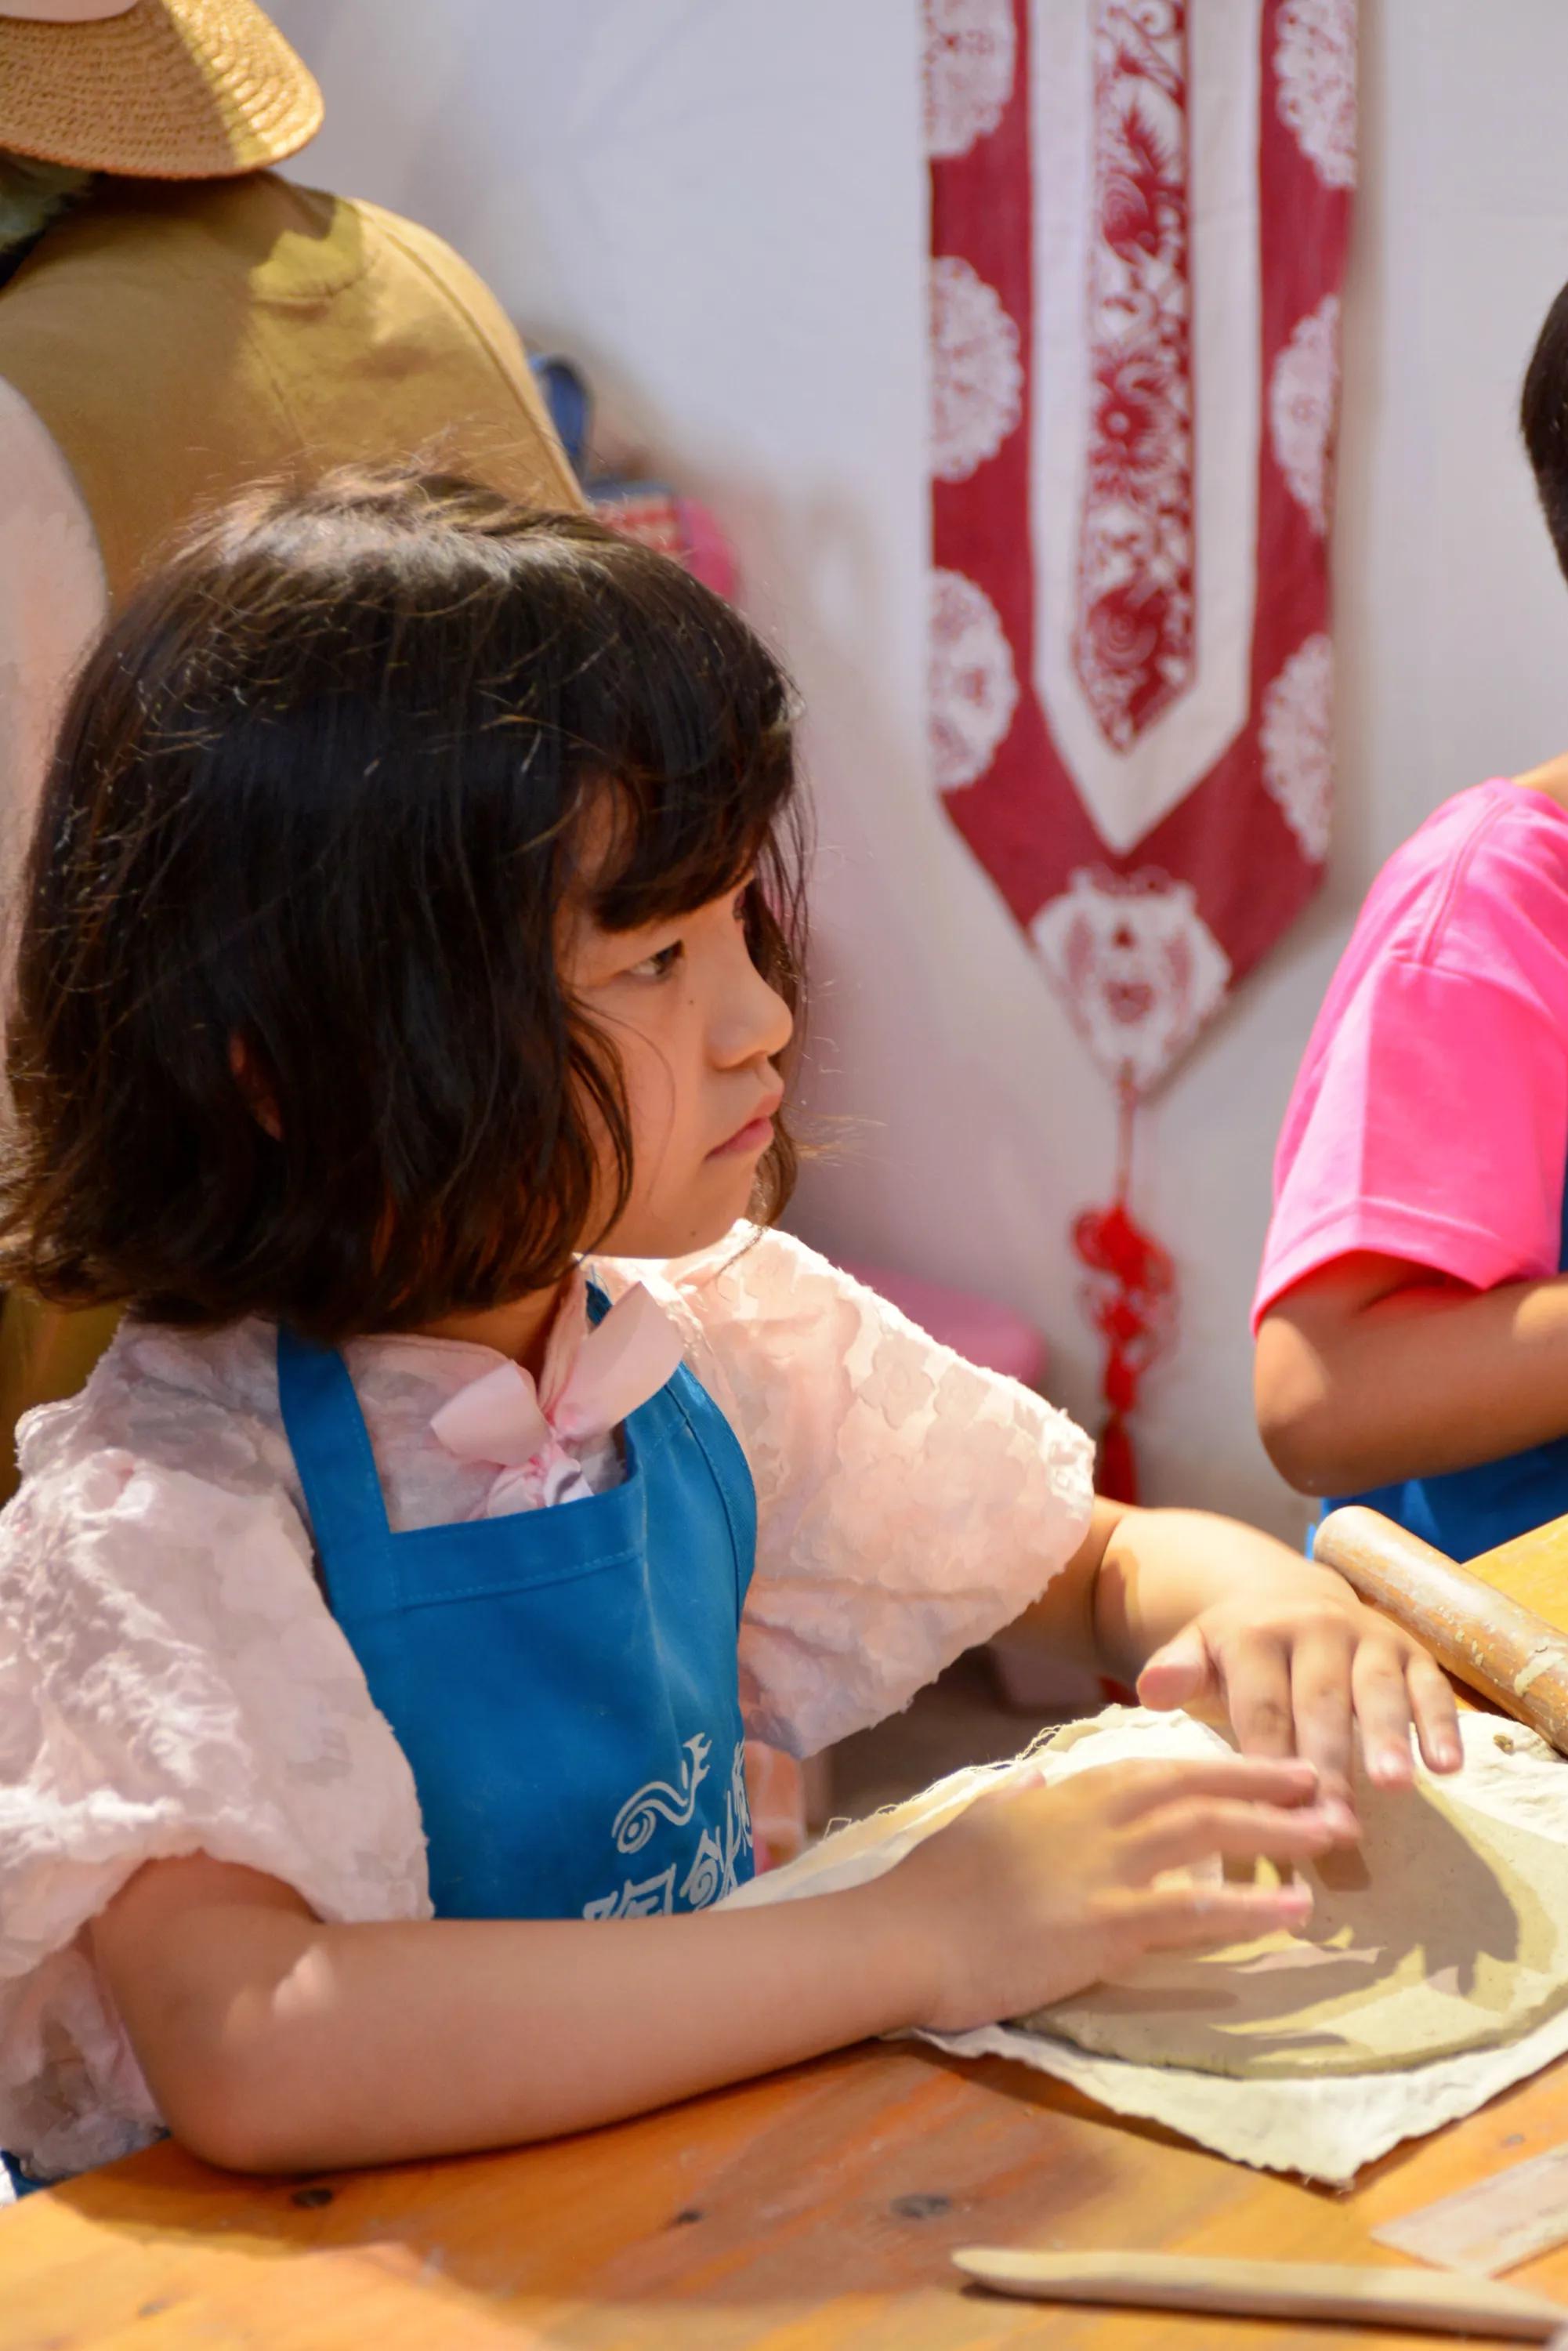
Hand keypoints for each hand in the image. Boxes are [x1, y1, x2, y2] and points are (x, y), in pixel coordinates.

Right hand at [881, 1753, 1336, 2035]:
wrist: (904, 1935)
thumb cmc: (933, 1885)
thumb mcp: (978, 1820)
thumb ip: (1017, 1801)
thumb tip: (1035, 1787)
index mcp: (1070, 1793)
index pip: (1165, 1767)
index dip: (1226, 1766)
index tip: (1275, 1766)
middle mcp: (1097, 1818)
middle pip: (1200, 1791)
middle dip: (1269, 1786)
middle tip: (1328, 1788)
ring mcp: (1104, 1868)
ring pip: (1209, 1837)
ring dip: (1278, 1835)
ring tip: (1333, 1836)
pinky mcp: (1106, 1924)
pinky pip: (1194, 1912)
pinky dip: (1250, 1908)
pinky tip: (1295, 1910)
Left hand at [1136, 1567, 1461, 1832]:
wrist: (1290, 1592)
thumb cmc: (1239, 1648)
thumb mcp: (1198, 1650)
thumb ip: (1176, 1671)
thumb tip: (1148, 1691)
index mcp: (1255, 1636)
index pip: (1260, 1709)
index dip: (1265, 1765)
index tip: (1271, 1821)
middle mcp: (1314, 1630)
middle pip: (1319, 1705)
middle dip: (1329, 1767)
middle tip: (1336, 1827)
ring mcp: (1366, 1637)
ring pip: (1378, 1690)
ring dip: (1388, 1738)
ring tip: (1394, 1787)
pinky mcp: (1409, 1650)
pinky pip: (1430, 1686)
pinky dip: (1441, 1724)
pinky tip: (1449, 1768)